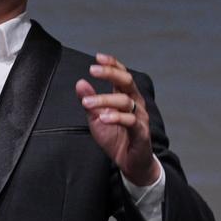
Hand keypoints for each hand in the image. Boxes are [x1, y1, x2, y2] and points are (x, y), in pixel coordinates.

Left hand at [75, 53, 159, 185]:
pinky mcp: (141, 133)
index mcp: (126, 97)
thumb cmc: (116, 138)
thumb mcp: (97, 118)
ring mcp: (140, 117)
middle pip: (127, 81)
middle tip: (93, 70)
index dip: (112, 64)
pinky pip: (130, 121)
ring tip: (88, 103)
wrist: (131, 163)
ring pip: (125, 101)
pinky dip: (116, 118)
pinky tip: (103, 117)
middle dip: (110, 73)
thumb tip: (80, 83)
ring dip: (104, 100)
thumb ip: (90, 101)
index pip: (122, 75)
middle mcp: (136, 103)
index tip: (98, 57)